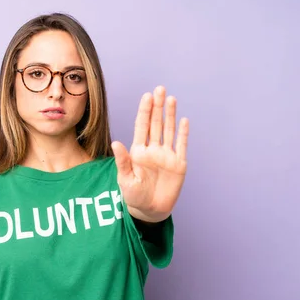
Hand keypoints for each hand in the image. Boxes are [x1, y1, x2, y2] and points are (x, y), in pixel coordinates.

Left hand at [111, 86, 188, 222]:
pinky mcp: (178, 164)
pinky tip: (184, 120)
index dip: (144, 111)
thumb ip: (123, 161)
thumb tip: (116, 143)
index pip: (141, 127)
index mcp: (138, 151)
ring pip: (168, 131)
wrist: (150, 210)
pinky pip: (181, 145)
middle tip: (160, 89)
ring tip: (171, 98)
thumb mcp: (125, 179)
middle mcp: (153, 150)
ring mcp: (166, 155)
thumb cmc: (133, 196)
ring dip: (170, 115)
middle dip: (158, 107)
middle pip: (156, 124)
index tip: (146, 96)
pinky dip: (183, 133)